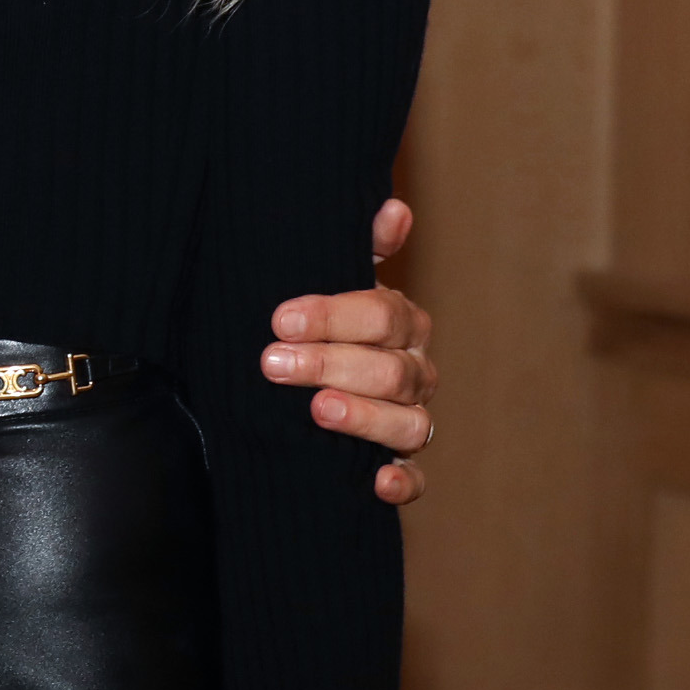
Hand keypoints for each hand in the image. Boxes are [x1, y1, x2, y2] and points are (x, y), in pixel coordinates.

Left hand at [262, 197, 436, 505]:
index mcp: (400, 324)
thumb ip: (361, 246)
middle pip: (389, 370)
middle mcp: (413, 371)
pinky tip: (375, 481)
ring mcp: (411, 419)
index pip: (382, 315)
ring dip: (363, 418)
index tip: (281, 319)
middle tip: (273, 363)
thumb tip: (392, 208)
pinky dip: (402, 481)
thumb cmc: (323, 326)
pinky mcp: (400, 463)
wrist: (305, 381)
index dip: (334, 316)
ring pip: (408, 424)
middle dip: (330, 364)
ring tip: (317, 411)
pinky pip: (416, 478)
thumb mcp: (331, 282)